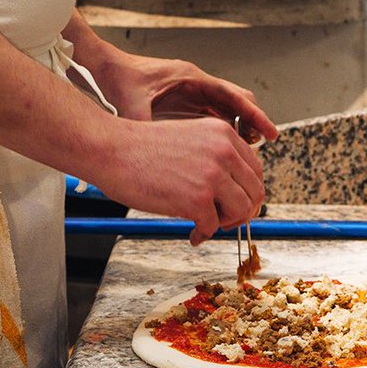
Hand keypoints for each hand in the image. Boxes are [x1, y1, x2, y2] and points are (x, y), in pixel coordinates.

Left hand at [78, 44, 278, 144]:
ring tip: (245, 151)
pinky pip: (212, 114)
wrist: (107, 68)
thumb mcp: (132, 105)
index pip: (233, 95)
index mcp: (192, 79)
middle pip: (237, 100)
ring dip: (238, 126)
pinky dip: (222, 128)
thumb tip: (154, 155)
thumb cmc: (120, 80)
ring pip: (227, 108)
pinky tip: (222, 148)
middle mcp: (197, 83)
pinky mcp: (185, 100)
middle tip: (260, 145)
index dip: (254, 115)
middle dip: (252, 121)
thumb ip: (146, 126)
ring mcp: (192, 91)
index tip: (270, 133)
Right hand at [92, 114, 265, 245]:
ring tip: (206, 225)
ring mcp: (213, 175)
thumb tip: (233, 189)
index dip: (247, 191)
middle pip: (254, 191)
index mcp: (224, 133)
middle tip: (224, 220)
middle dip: (242, 211)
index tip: (234, 203)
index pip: (255, 169)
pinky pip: (213, 226)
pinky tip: (191, 233)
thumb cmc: (142, 148)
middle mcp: (224, 151)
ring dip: (226, 223)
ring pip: (242, 210)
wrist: (112, 150)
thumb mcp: (190, 139)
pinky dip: (203, 234)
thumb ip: (214, 157)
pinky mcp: (198, 199)